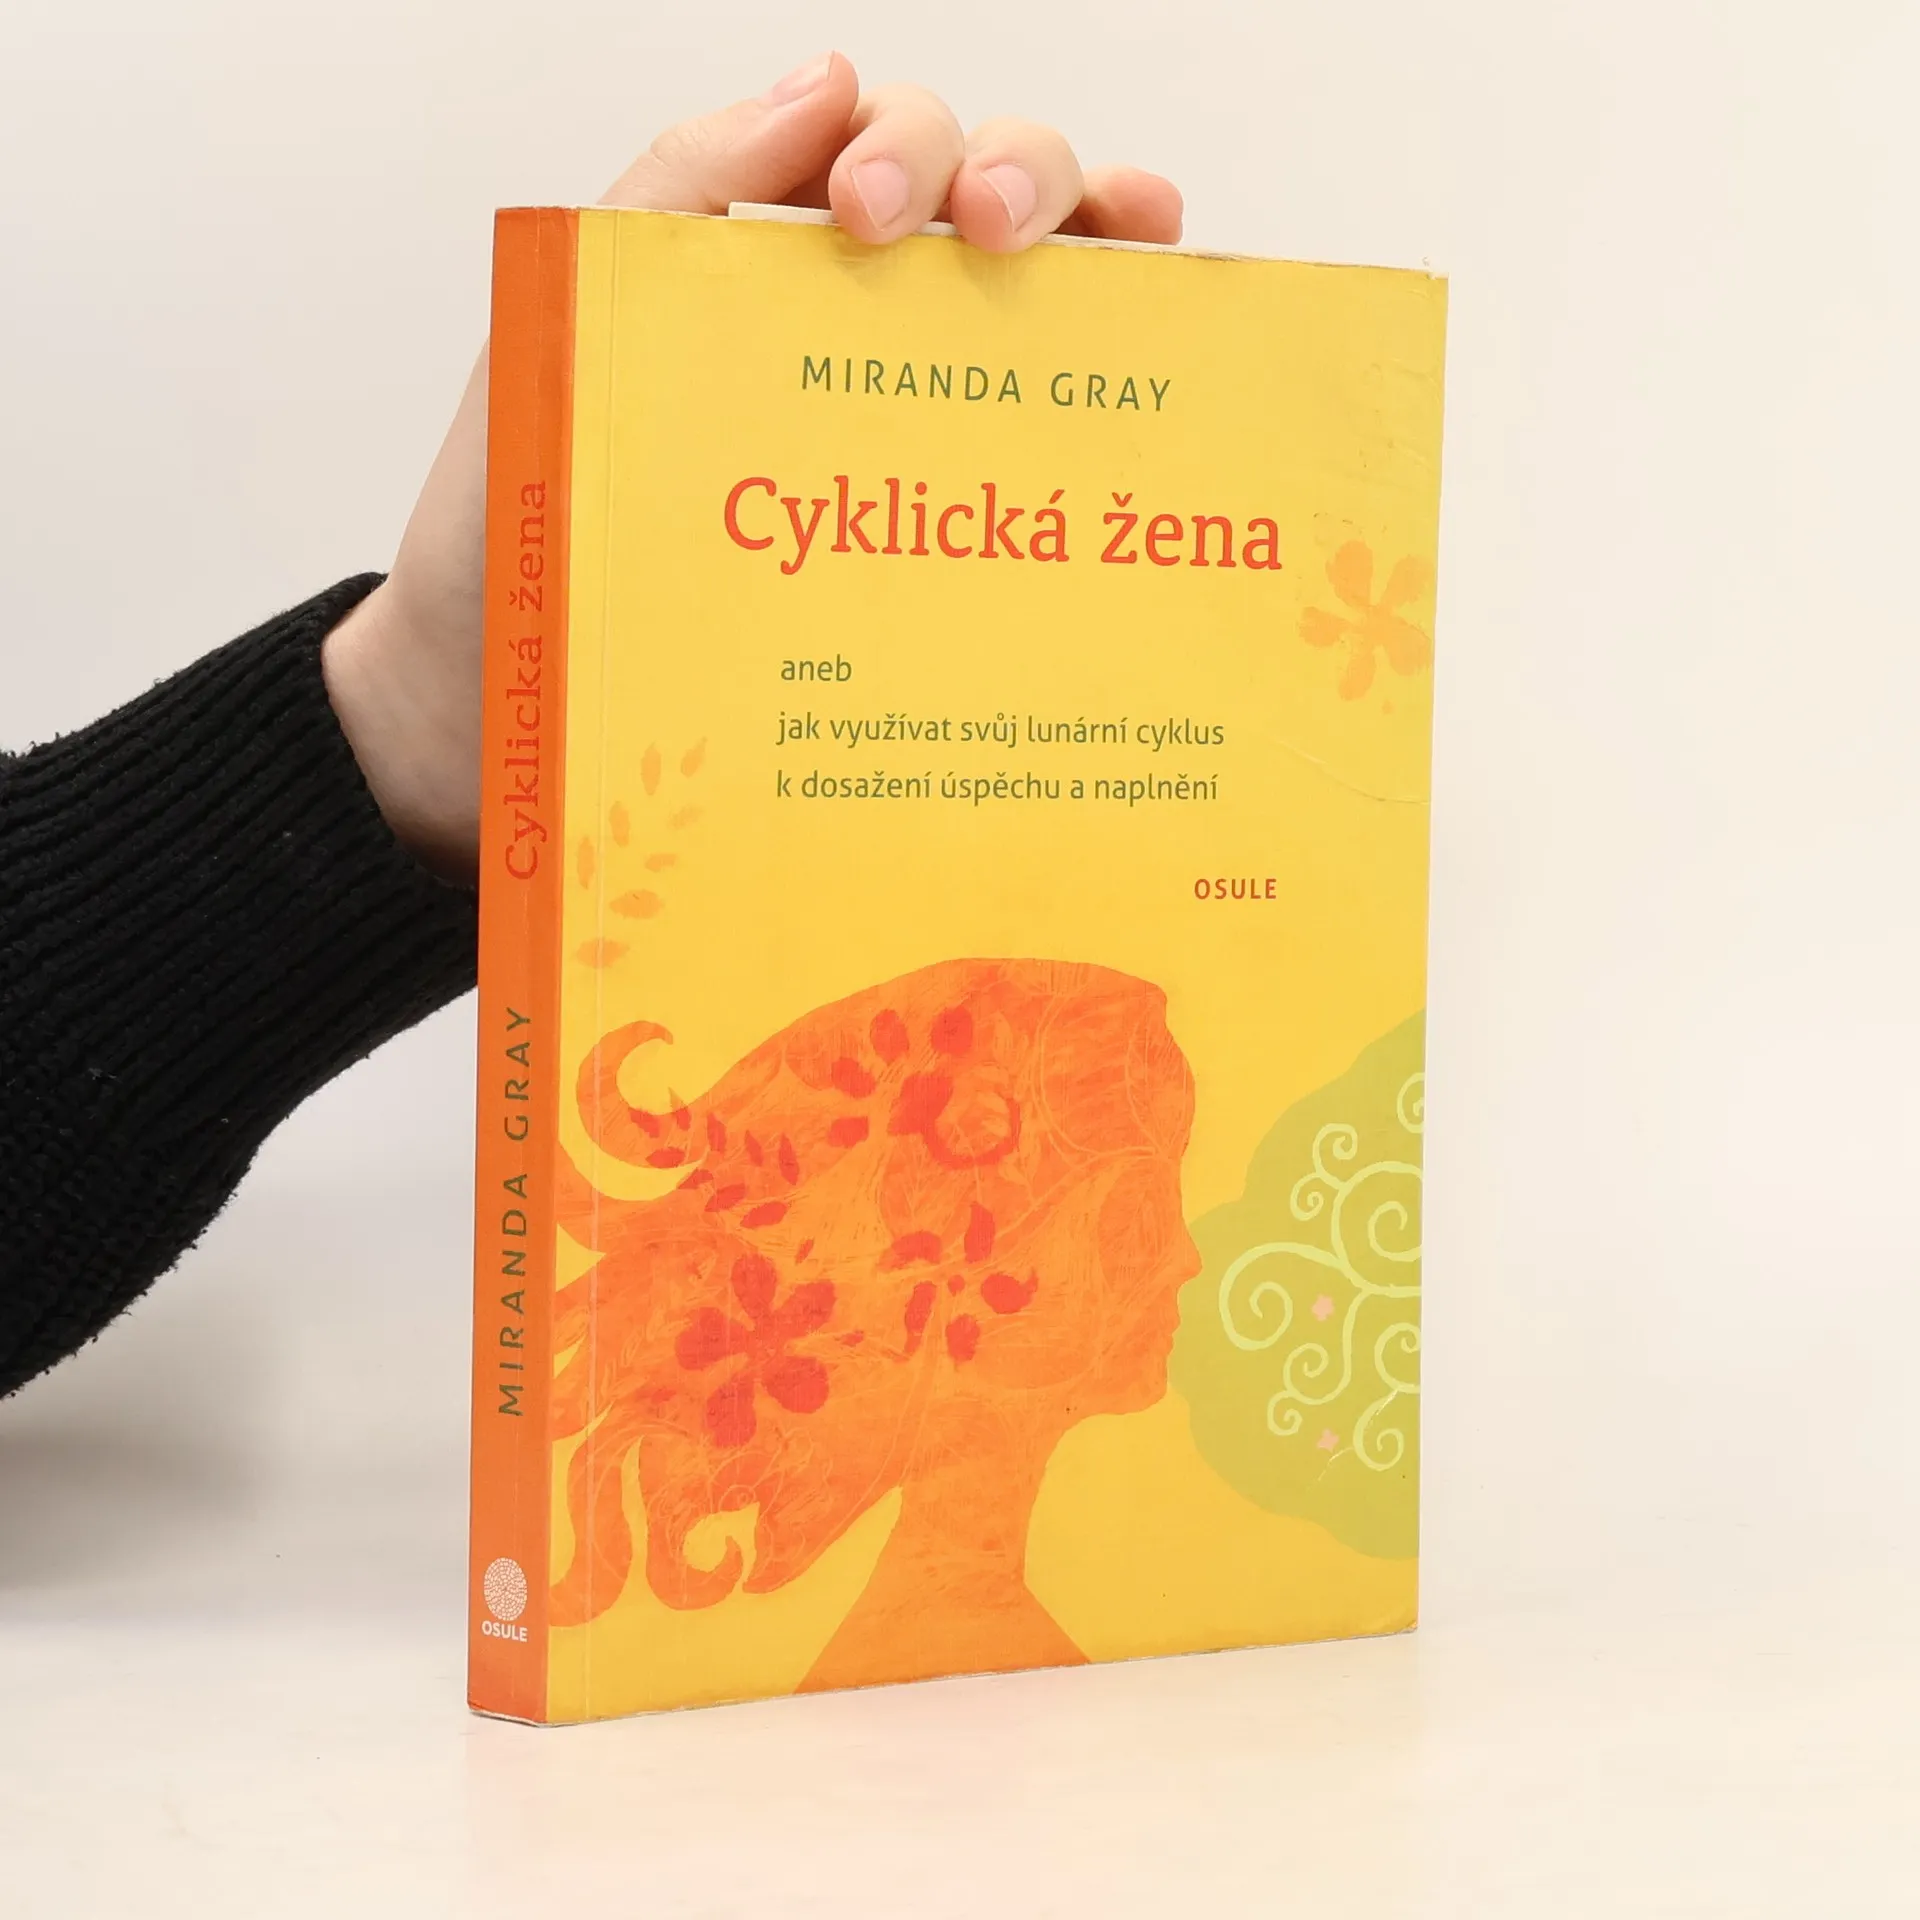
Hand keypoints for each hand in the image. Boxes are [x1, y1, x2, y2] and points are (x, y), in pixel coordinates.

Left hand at [321, 53, 1182, 876]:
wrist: (494, 707)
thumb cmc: (509, 529)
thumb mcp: (564, 333)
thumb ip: (676, 191)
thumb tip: (826, 81)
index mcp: (753, 267)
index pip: (870, 149)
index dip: (906, 145)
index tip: (868, 217)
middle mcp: (842, 337)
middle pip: (977, 204)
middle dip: (1018, 176)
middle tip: (990, 238)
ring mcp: (894, 437)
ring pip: (1032, 308)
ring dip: (1094, 253)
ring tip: (1127, 260)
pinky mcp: (921, 551)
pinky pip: (1027, 465)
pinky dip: (1103, 412)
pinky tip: (1137, 399)